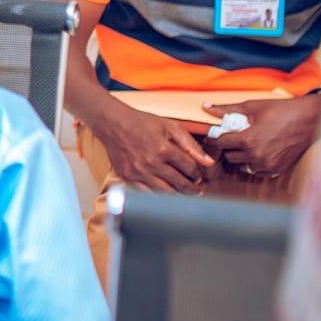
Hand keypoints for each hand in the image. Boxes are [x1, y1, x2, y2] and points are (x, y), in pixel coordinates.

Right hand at [90, 101, 215, 192]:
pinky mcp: (128, 177)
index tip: (197, 175)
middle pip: (180, 183)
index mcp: (165, 149)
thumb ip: (191, 144)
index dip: (197, 173)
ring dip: (178, 195)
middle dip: (192, 188)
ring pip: (165, 192)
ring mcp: (139, 172)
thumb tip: (208, 162)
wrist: (113, 124)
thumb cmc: (141, 123)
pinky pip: (147, 194)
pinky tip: (164, 193)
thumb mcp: (169, 126)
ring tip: (184, 195)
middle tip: (196, 190)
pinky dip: (158, 197)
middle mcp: (152, 163)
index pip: (190, 168)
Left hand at [204, 95, 320, 179]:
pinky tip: (260, 151)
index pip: (220, 143)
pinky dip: (254, 163)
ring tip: (248, 143)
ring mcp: (267, 165)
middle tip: (234, 136)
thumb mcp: (253, 107)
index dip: (214, 138)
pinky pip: (256, 171)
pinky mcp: (276, 169)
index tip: (213, 135)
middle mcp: (256, 156)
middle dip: (229, 146)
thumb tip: (206, 107)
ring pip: (242, 165)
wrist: (310, 120)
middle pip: (229, 156)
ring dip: (241, 156)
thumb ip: (227, 109)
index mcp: (248, 140)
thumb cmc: (283, 111)